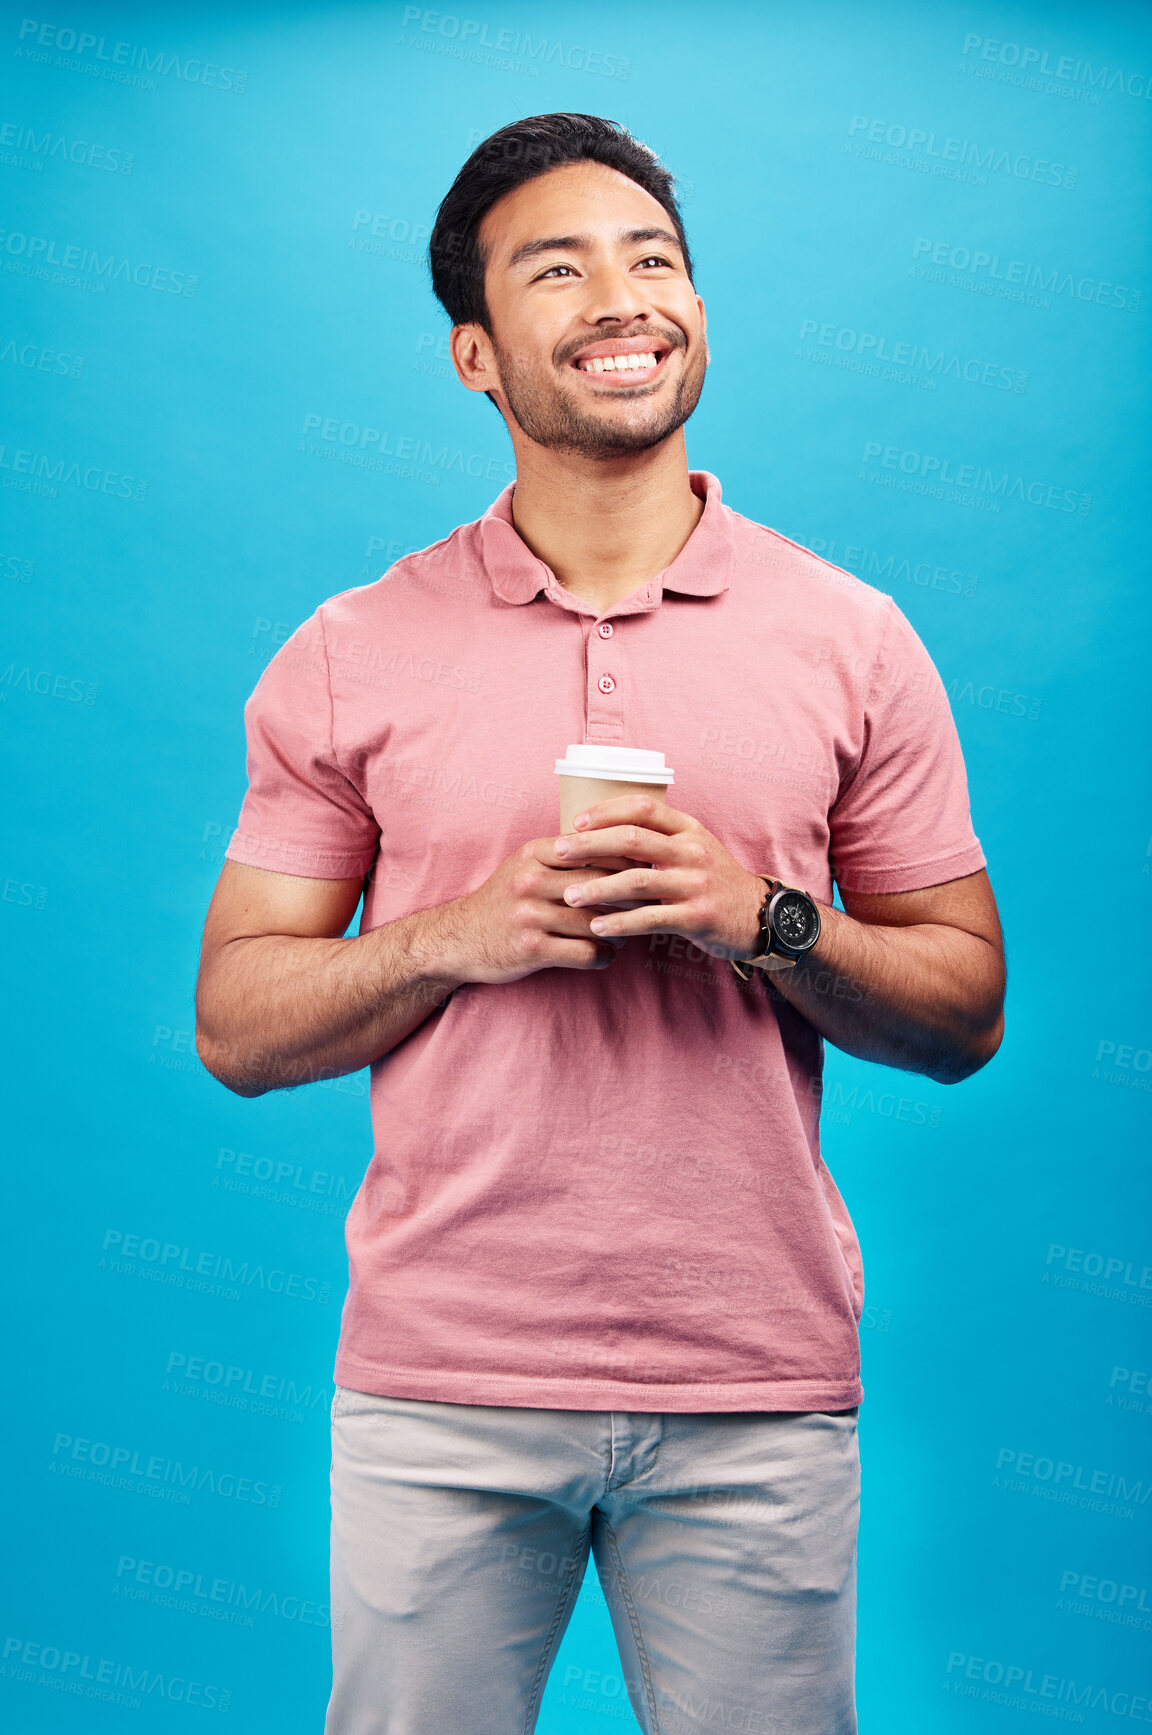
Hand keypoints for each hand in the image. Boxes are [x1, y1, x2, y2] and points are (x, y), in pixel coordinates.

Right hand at [429, 838, 627, 986]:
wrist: (457, 938)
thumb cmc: (503, 900)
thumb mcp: (524, 865)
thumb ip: (563, 855)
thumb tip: (620, 846)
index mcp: (534, 854)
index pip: (593, 848)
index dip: (626, 857)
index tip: (646, 868)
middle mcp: (531, 880)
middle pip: (600, 883)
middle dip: (631, 894)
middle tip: (651, 902)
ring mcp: (529, 915)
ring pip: (595, 921)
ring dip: (620, 931)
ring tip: (629, 933)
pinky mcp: (530, 948)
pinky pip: (583, 953)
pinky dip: (602, 957)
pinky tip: (607, 956)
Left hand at [551, 794, 766, 960]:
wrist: (758, 914)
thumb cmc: (714, 880)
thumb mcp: (693, 849)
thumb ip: (657, 841)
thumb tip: (602, 837)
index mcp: (688, 829)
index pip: (643, 807)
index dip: (606, 811)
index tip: (576, 822)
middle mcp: (692, 851)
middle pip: (632, 839)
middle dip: (589, 844)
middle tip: (558, 852)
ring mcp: (695, 884)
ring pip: (637, 880)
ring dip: (598, 888)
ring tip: (569, 895)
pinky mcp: (697, 916)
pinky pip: (651, 919)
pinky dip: (621, 923)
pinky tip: (598, 927)